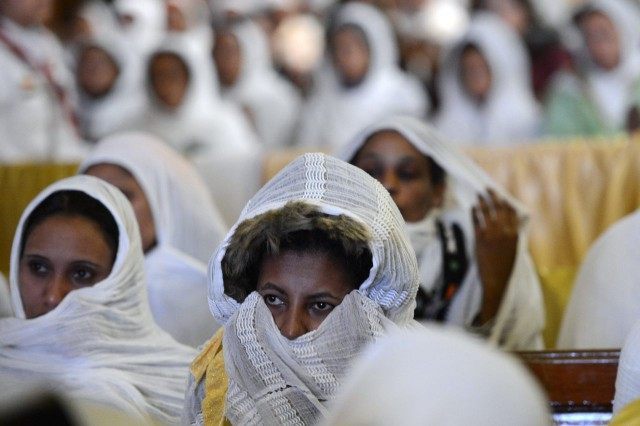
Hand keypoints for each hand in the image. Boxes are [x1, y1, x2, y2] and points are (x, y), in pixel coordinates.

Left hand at [472, 189, 518, 323]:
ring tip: (479, 194)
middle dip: (493, 197)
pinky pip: (476, 222)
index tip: (501, 196)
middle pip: (498, 209)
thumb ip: (512, 235)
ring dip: (482, 202)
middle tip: (488, 189)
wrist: (495, 281)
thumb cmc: (505, 267)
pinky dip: (474, 213)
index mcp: (514, 234)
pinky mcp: (479, 240)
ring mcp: (491, 235)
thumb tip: (512, 222)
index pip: (511, 213)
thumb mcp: (514, 249)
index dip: (506, 202)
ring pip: (486, 213)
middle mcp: (503, 233)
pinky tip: (472, 207)